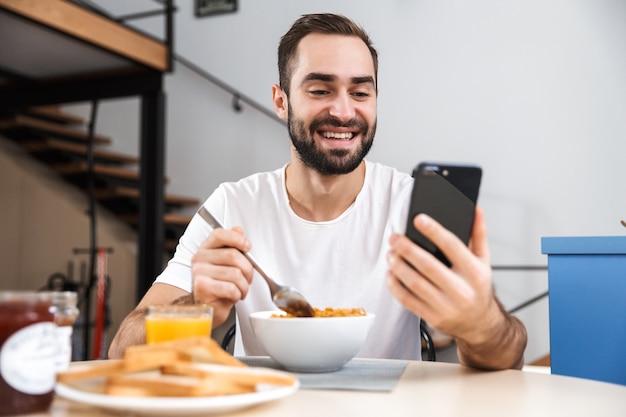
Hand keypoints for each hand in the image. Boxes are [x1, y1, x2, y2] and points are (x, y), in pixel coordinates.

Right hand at [191, 226, 253, 325]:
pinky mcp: (202, 287)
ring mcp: (199, 272)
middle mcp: (199, 258)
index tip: (248, 247)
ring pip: (235, 273)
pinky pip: (230, 288)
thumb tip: (238, 230)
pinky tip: (232, 297)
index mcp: (206, 248)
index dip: (237, 238)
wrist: (208, 309)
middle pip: (233, 255)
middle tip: (247, 279)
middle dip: (248, 270)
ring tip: (239, 290)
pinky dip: (237, 295)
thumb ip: (232, 245)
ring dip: (243, 286)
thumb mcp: (227, 264)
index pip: (219, 234)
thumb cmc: (219, 286)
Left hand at [386, 207, 499, 343]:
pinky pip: (408, 300)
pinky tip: (391, 273)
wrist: (480, 324)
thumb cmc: (478, 288)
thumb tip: (476, 209)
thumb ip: (478, 234)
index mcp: (475, 273)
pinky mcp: (433, 318)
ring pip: (415, 283)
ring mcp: (447, 307)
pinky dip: (395, 286)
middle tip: (394, 238)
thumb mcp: (484, 261)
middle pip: (428, 266)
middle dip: (407, 249)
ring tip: (391, 253)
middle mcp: (462, 291)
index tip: (418, 219)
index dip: (434, 231)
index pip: (453, 247)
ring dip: (398, 266)